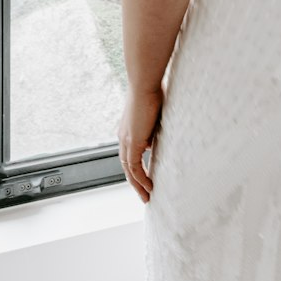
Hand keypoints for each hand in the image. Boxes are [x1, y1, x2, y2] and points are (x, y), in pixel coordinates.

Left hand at [118, 85, 162, 203]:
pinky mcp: (132, 142)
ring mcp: (126, 140)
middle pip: (126, 165)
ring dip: (138, 185)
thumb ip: (155, 128)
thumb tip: (156, 141)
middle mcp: (124, 137)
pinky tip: (150, 187)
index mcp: (128, 129)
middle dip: (136, 182)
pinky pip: (134, 167)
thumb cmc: (153, 91)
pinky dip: (141, 179)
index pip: (130, 154)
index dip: (137, 167)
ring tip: (148, 197)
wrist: (145, 83)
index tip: (147, 178)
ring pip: (128, 170)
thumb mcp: (155, 114)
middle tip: (145, 194)